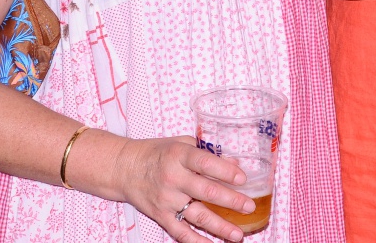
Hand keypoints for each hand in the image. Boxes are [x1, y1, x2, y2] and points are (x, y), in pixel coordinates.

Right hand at [112, 136, 253, 242]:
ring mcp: (167, 199)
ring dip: (219, 226)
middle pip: (205, 191)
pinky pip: (180, 231)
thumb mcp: (183, 143)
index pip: (205, 163)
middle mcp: (173, 178)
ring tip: (238, 235)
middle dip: (231, 200)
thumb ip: (208, 153)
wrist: (125, 168)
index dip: (225, 171)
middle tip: (249, 207)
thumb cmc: (159, 153)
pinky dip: (196, 241)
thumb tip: (235, 162)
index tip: (242, 178)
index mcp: (180, 155)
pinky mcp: (161, 215)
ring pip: (197, 215)